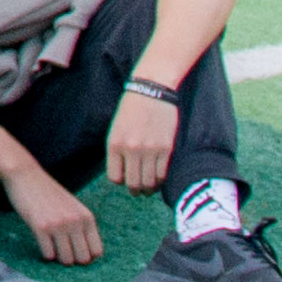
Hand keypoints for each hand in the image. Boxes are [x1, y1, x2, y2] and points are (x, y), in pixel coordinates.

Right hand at [10, 161, 104, 262]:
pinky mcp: (41, 227)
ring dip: (58, 257)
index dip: (85, 255)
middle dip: (72, 258)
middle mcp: (76, 222)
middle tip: (61, 249)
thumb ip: (81, 226)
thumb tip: (87, 256)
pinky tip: (42, 241)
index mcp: (87, 217)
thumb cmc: (48, 192)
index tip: (74, 250)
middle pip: (82, 259)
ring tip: (52, 245)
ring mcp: (59, 225)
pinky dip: (45, 253)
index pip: (96, 252)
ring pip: (66, 260)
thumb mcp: (73, 207)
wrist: (25, 175)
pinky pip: (48, 254)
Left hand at [106, 78, 185, 195]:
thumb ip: (118, 151)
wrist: (151, 90)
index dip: (121, 181)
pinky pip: (163, 174)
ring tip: (149, 187)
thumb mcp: (116, 129)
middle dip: (135, 190)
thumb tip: (123, 175)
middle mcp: (131, 149)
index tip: (125, 179)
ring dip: (149, 188)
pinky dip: (160, 181)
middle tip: (138, 191)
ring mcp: (150, 150)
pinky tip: (159, 178)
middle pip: (133, 184)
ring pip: (149, 183)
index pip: (115, 178)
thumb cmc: (131, 109)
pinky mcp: (166, 149)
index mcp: (114, 144)